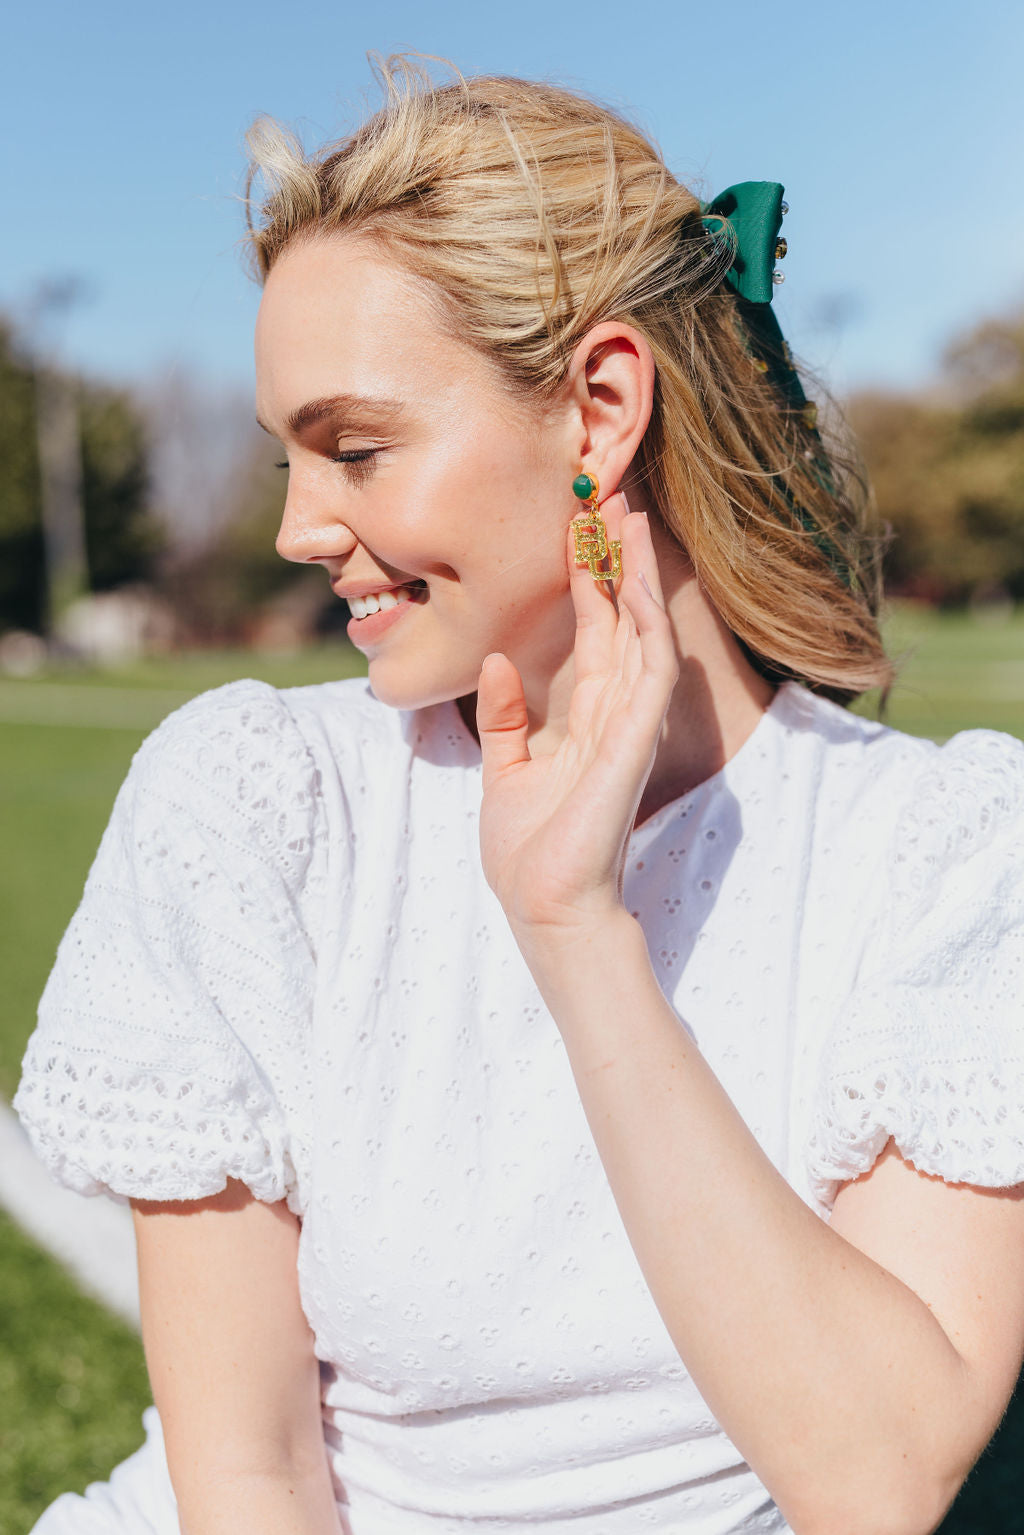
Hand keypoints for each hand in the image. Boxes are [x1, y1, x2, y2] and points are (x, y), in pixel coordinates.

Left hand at [476, 495, 677, 942]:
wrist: (543, 905)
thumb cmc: (530, 852)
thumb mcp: (506, 770)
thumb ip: (505, 718)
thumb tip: (497, 662)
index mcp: (587, 719)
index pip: (595, 634)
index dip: (590, 580)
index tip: (580, 528)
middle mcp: (616, 714)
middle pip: (625, 620)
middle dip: (620, 560)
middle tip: (613, 500)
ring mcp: (631, 727)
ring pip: (645, 634)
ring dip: (639, 577)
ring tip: (629, 521)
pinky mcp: (635, 744)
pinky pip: (652, 673)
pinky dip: (647, 627)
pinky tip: (636, 584)